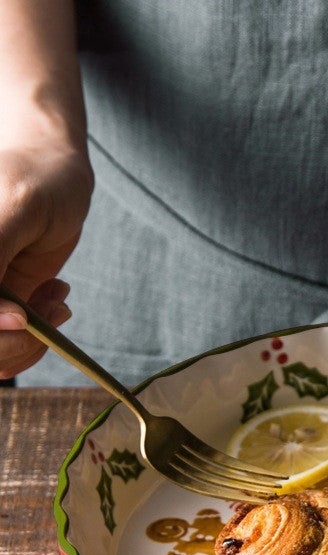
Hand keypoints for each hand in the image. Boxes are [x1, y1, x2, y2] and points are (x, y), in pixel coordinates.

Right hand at [0, 140, 92, 377]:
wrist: (56, 171)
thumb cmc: (37, 177)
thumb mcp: (17, 207)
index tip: (20, 317)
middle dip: (13, 341)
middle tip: (52, 312)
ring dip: (30, 341)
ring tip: (56, 301)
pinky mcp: (3, 305)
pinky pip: (12, 344)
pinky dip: (39, 336)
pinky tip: (55, 298)